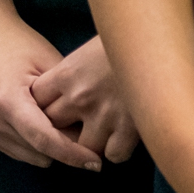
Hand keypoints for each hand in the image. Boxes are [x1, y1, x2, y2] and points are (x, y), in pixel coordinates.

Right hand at [0, 16, 100, 169]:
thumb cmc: (17, 43)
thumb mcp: (49, 63)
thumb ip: (67, 100)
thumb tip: (88, 132)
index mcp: (8, 100)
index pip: (45, 140)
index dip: (74, 155)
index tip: (97, 163)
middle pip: (41, 153)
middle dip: (66, 149)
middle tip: (83, 131)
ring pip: (32, 157)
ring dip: (51, 149)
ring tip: (61, 123)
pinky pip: (20, 152)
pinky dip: (36, 145)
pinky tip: (44, 124)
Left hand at [31, 35, 139, 163]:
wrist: (156, 39)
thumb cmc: (124, 38)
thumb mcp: (88, 49)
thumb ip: (73, 71)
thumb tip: (66, 87)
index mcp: (65, 74)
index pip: (36, 100)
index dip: (43, 106)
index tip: (53, 108)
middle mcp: (79, 96)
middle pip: (53, 126)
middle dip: (61, 129)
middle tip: (74, 128)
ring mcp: (104, 114)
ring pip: (81, 147)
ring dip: (89, 145)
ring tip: (100, 136)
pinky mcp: (130, 128)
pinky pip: (114, 154)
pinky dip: (118, 150)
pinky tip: (123, 139)